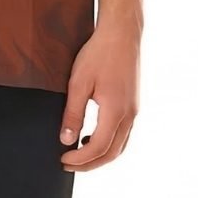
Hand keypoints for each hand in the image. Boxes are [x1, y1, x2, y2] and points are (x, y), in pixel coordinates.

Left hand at [58, 22, 139, 171]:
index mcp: (116, 111)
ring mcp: (134, 110)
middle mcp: (130, 115)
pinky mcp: (134, 104)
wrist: (122, 33)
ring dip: (100, 156)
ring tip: (78, 154)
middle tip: (68, 164)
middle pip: (112, 153)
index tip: (63, 159)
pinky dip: (108, 143)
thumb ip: (73, 113)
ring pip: (120, 146)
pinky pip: (123, 134)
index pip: (99, 148)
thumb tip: (66, 140)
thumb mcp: (78, 83)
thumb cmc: (99, 54)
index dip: (80, 159)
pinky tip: (92, 137)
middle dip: (89, 164)